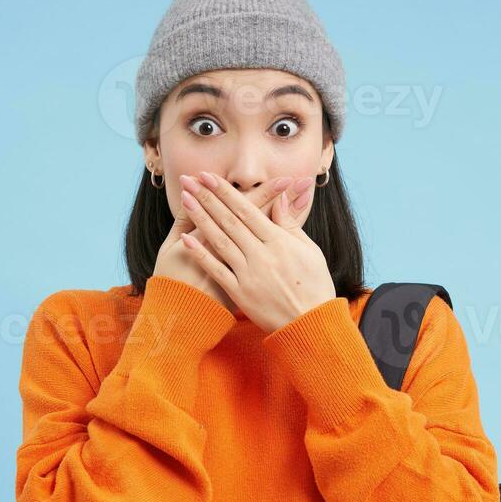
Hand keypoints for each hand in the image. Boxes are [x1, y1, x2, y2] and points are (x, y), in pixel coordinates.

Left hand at [175, 170, 335, 333]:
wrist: (311, 325)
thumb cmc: (315, 286)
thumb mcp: (309, 250)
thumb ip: (290, 225)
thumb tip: (279, 199)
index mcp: (279, 241)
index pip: (247, 210)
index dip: (225, 192)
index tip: (209, 177)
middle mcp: (261, 255)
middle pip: (229, 220)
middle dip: (207, 198)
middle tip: (190, 180)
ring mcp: (249, 274)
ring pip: (220, 241)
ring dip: (201, 219)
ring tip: (185, 200)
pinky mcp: (240, 294)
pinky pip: (217, 270)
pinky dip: (201, 254)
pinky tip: (186, 239)